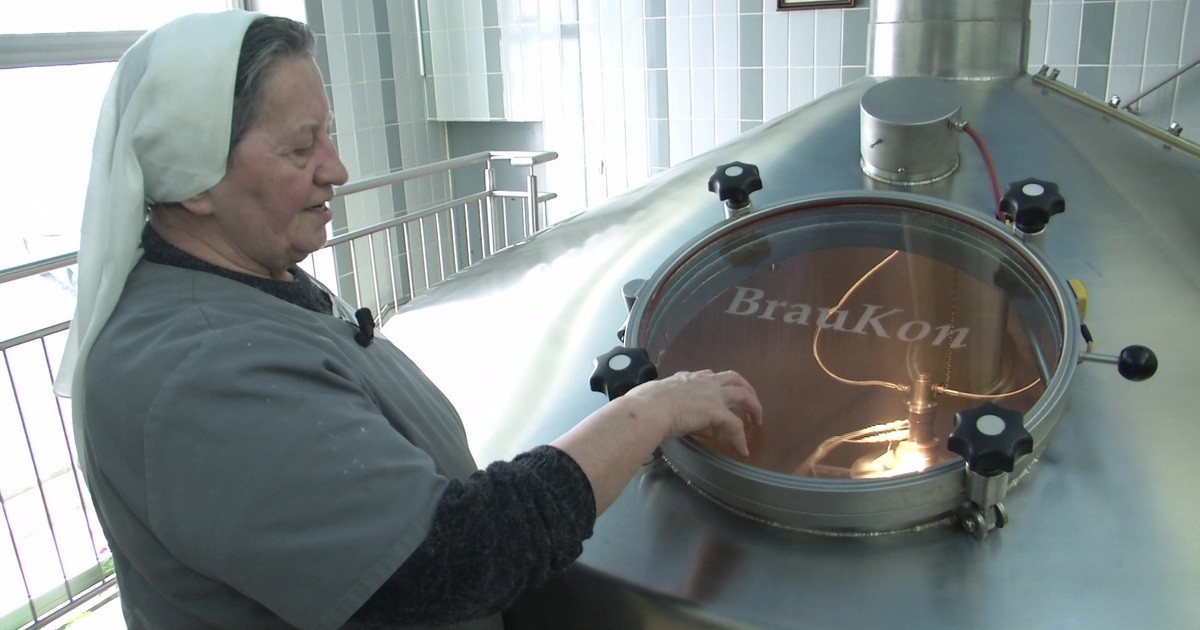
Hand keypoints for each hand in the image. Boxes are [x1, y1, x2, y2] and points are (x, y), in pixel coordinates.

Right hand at [623, 370, 761, 455]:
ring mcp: (712, 394)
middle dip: (744, 389)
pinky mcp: (716, 411)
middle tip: (749, 404)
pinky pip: (736, 425)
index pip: (708, 377)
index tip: (717, 397)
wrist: (647, 410)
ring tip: (757, 420)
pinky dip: (741, 438)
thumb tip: (680, 421)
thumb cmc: (643, 405)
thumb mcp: (655, 400)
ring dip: (753, 407)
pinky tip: (742, 450)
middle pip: (733, 379)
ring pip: (743, 395)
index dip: (716, 387)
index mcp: (686, 378)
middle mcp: (702, 382)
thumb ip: (670, 406)